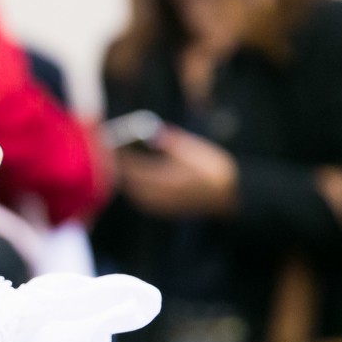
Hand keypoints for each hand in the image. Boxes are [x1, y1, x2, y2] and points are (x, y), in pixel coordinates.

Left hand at [116, 127, 236, 216]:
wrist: (230, 195)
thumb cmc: (214, 169)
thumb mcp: (194, 149)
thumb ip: (169, 141)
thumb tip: (150, 132)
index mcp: (167, 179)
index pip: (133, 168)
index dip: (119, 157)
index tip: (110, 145)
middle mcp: (161, 195)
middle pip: (129, 183)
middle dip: (119, 168)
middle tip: (110, 153)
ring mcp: (163, 204)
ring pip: (133, 193)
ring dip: (126, 180)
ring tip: (119, 165)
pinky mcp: (165, 210)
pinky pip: (142, 200)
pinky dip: (134, 189)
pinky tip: (133, 180)